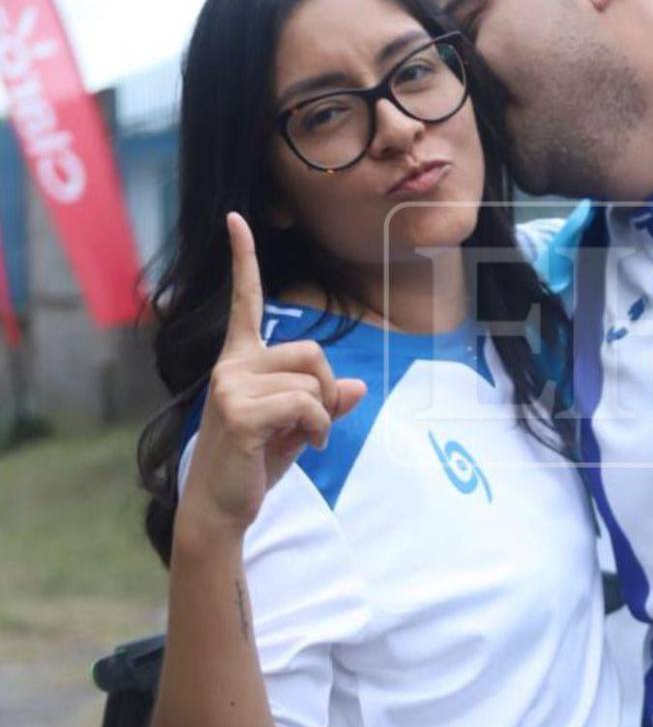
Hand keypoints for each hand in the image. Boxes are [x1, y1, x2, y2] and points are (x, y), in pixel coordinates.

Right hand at [176, 213, 365, 542]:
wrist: (222, 509)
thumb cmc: (254, 464)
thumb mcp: (297, 428)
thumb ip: (322, 401)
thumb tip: (356, 385)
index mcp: (239, 361)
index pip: (246, 302)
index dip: (243, 259)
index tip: (235, 218)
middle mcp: (231, 366)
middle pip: (311, 350)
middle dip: (327, 387)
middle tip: (318, 422)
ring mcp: (231, 386)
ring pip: (313, 380)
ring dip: (324, 414)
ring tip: (308, 439)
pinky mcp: (240, 412)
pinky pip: (307, 404)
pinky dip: (321, 427)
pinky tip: (310, 446)